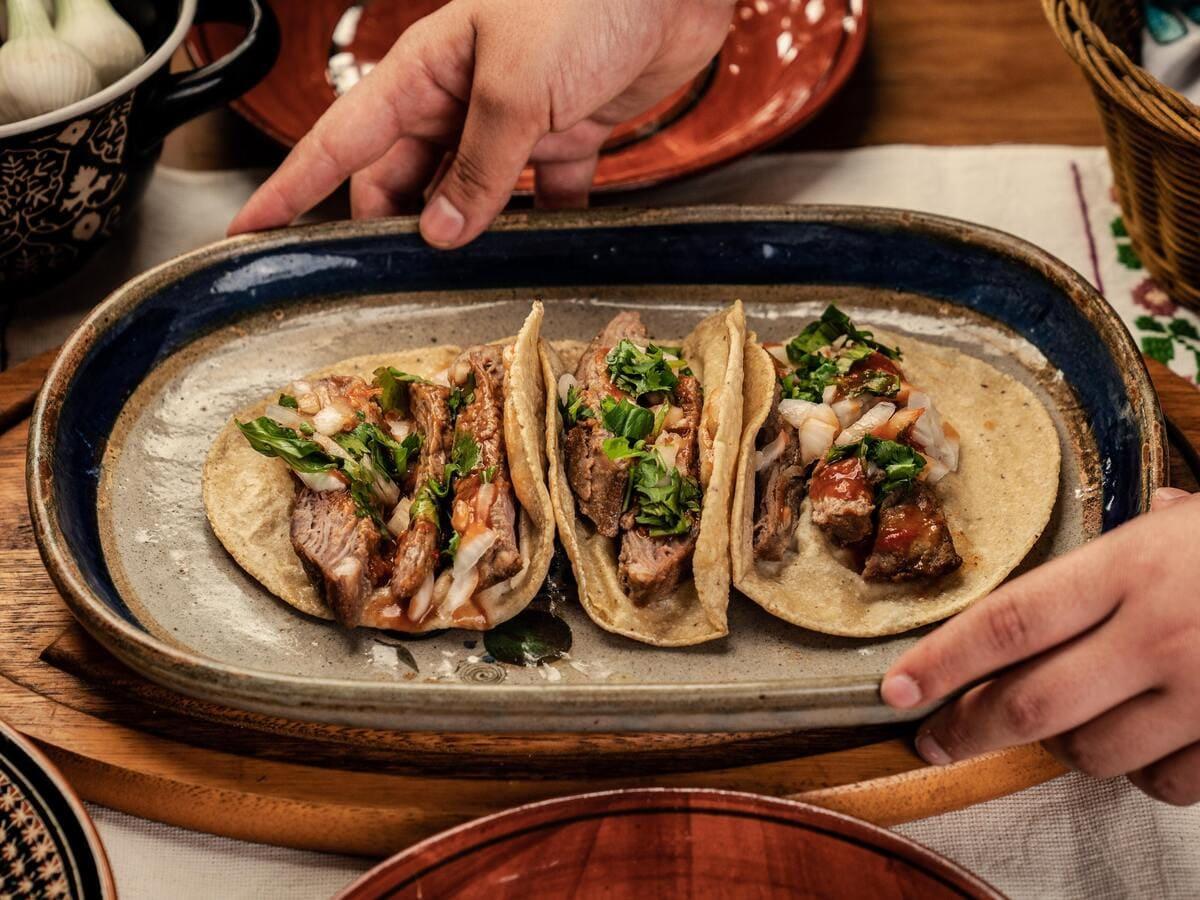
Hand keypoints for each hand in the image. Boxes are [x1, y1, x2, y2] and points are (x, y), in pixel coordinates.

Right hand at [229, 0, 734, 247]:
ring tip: (462, 280)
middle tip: (389, 282)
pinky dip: (539, 226)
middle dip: (394, 230)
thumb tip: (441, 232)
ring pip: (468, 195)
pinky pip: (541, 197)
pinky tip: (540, 254)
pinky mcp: (565, 137)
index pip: (341, 139)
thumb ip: (479, 165)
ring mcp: (514, 122)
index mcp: (427, 71)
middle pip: (403, 180)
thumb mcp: (518, 84)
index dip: (293, 188)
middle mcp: (462, 99)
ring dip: (466, 237)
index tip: (254, 229)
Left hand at [881, 487, 1199, 805]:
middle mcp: (1159, 633)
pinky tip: (1151, 739)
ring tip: (1067, 719)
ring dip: (1064, 745)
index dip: (942, 662)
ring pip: (1092, 753)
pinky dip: (1144, 772)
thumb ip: (1127, 549)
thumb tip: (1074, 574)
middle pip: (1030, 703)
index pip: (1007, 622)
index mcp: (1131, 567)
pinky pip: (1166, 783)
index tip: (895, 691)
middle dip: (968, 728)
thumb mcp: (1188, 521)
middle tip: (934, 739)